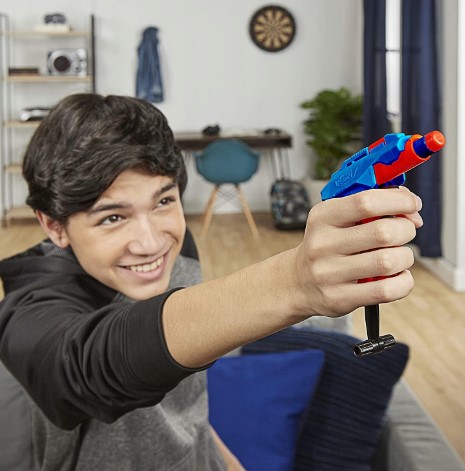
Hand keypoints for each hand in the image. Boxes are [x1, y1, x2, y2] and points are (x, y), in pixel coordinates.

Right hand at [292, 187, 421, 317]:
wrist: (299, 281)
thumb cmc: (327, 245)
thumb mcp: (336, 217)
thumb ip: (371, 206)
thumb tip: (410, 208)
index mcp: (322, 217)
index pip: (366, 202)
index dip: (398, 200)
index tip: (412, 204)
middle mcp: (322, 244)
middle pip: (383, 232)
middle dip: (406, 229)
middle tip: (404, 232)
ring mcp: (329, 273)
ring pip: (388, 261)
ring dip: (405, 257)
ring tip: (398, 256)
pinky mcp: (339, 298)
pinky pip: (386, 290)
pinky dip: (403, 282)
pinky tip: (395, 276)